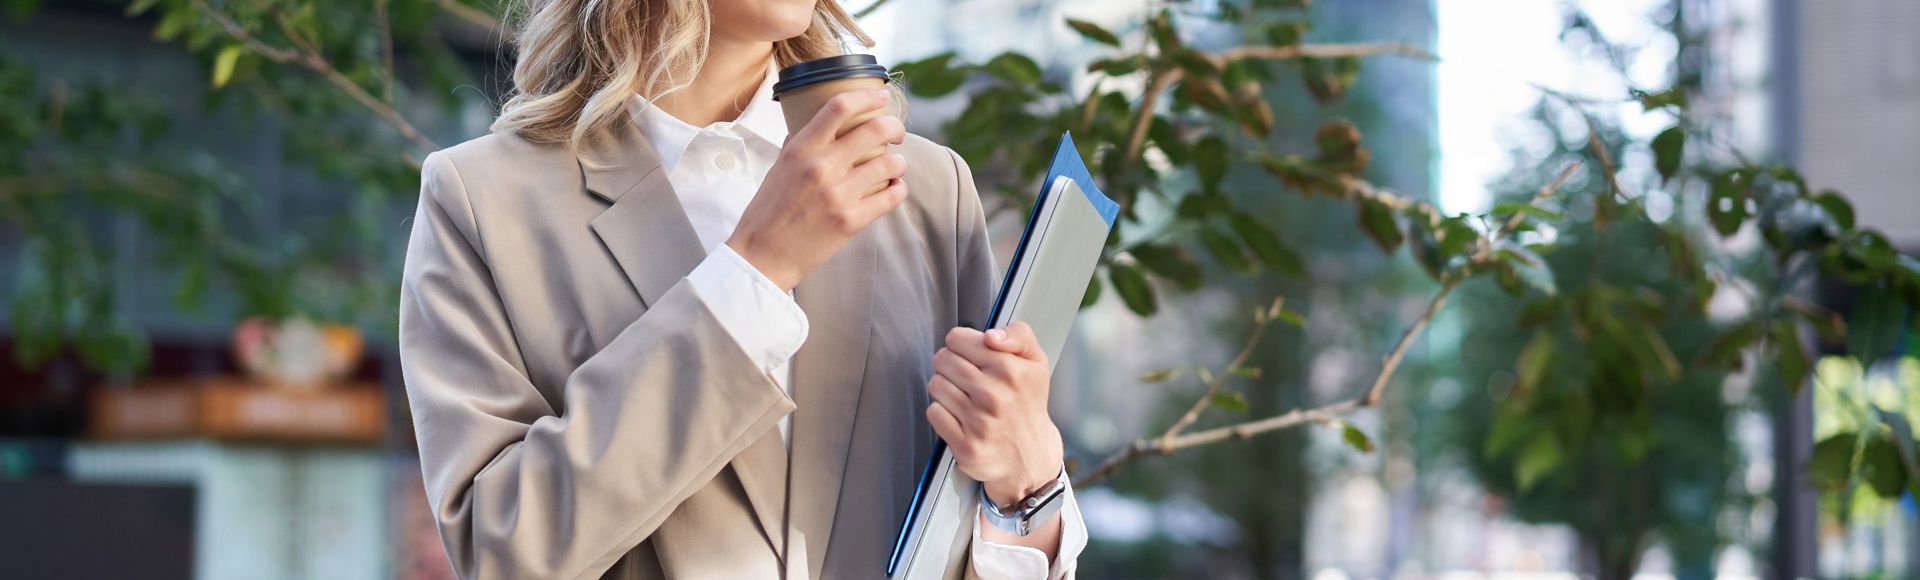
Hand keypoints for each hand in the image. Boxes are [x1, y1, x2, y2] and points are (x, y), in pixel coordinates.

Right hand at [727, 89, 908, 289]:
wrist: (762, 256)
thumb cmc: (766, 213)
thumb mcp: (776, 169)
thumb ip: (797, 146)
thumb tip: (811, 127)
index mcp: (801, 149)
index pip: (839, 107)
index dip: (867, 96)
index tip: (881, 96)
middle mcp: (822, 167)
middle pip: (875, 130)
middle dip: (894, 127)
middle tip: (897, 132)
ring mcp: (839, 194)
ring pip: (889, 164)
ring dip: (899, 162)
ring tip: (896, 165)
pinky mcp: (851, 221)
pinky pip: (890, 197)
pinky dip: (899, 189)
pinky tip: (896, 188)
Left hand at [925, 322, 1063, 504]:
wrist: (1030, 455)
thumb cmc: (1027, 404)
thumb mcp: (1036, 362)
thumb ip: (1019, 335)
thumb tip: (991, 335)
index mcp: (1011, 370)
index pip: (957, 339)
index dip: (962, 345)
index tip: (972, 356)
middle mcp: (995, 395)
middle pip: (943, 360)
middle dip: (951, 365)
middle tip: (967, 377)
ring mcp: (979, 422)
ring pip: (936, 385)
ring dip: (946, 389)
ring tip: (964, 397)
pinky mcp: (966, 445)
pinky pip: (934, 412)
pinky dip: (943, 413)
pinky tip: (960, 416)